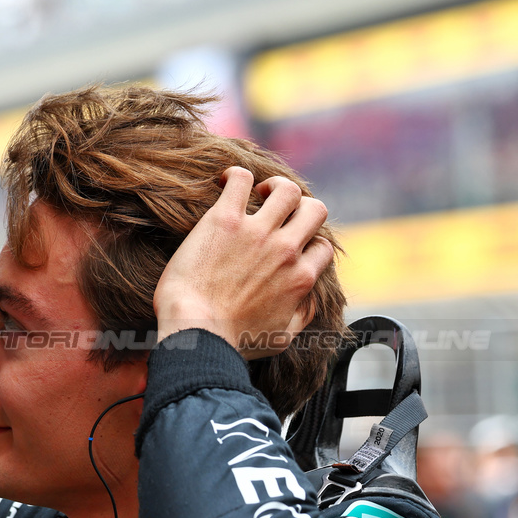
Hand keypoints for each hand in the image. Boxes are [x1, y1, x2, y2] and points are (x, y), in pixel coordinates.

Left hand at [153, 167, 333, 358]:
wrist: (196, 334)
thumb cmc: (233, 342)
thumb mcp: (281, 338)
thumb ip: (302, 316)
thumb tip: (310, 298)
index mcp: (300, 278)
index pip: (322, 247)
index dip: (308, 244)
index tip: (288, 246)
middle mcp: (284, 250)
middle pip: (315, 209)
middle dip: (300, 207)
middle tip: (275, 214)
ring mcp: (255, 232)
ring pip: (285, 189)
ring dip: (273, 186)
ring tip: (254, 194)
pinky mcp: (224, 219)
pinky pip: (240, 179)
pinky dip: (235, 175)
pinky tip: (224, 183)